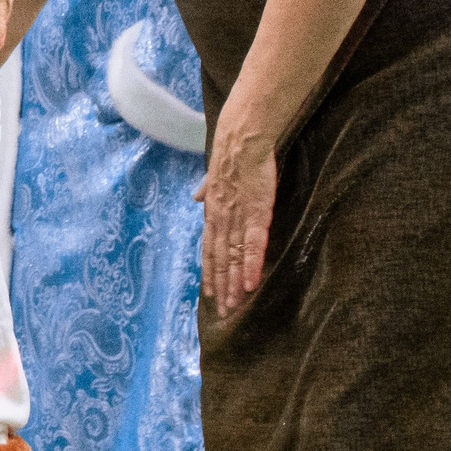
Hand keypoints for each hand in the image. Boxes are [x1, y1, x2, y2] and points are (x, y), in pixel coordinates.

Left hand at [194, 131, 277, 317]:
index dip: (210, 271)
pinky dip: (251, 266)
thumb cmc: (231, 155)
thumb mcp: (212, 175)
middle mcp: (220, 221)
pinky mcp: (256, 215)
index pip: (208, 249)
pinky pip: (252, 247)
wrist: (241, 140)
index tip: (210, 292)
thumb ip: (204, 190)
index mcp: (212, 213)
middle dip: (222, 285)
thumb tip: (194, 197)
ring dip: (235, 283)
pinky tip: (251, 284)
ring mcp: (237, 220)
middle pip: (219, 260)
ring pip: (234, 258)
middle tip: (224, 310)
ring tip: (236, 305)